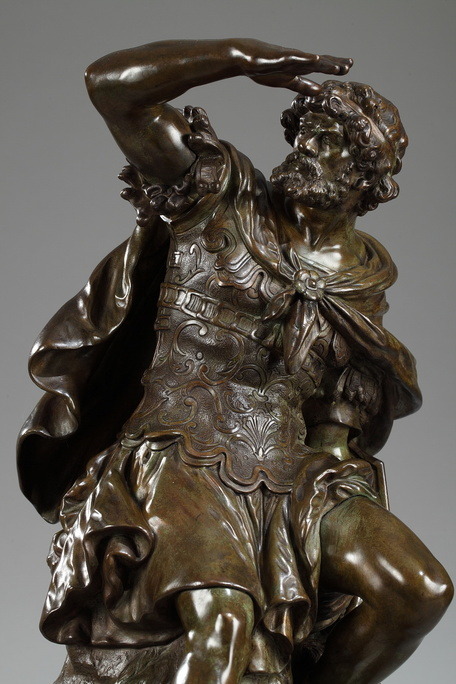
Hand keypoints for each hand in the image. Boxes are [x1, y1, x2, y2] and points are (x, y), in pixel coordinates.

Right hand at [234, 39, 352, 94]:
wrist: (245, 59)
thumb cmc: (264, 69)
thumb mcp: (286, 81)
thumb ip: (302, 85)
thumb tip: (319, 90)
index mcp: (299, 67)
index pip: (320, 67)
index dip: (333, 67)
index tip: (347, 69)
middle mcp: (298, 60)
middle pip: (320, 62)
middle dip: (334, 63)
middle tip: (350, 65)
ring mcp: (289, 58)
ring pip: (310, 60)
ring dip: (325, 62)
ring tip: (338, 66)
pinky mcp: (280, 58)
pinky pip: (294, 58)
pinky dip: (306, 58)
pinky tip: (315, 59)